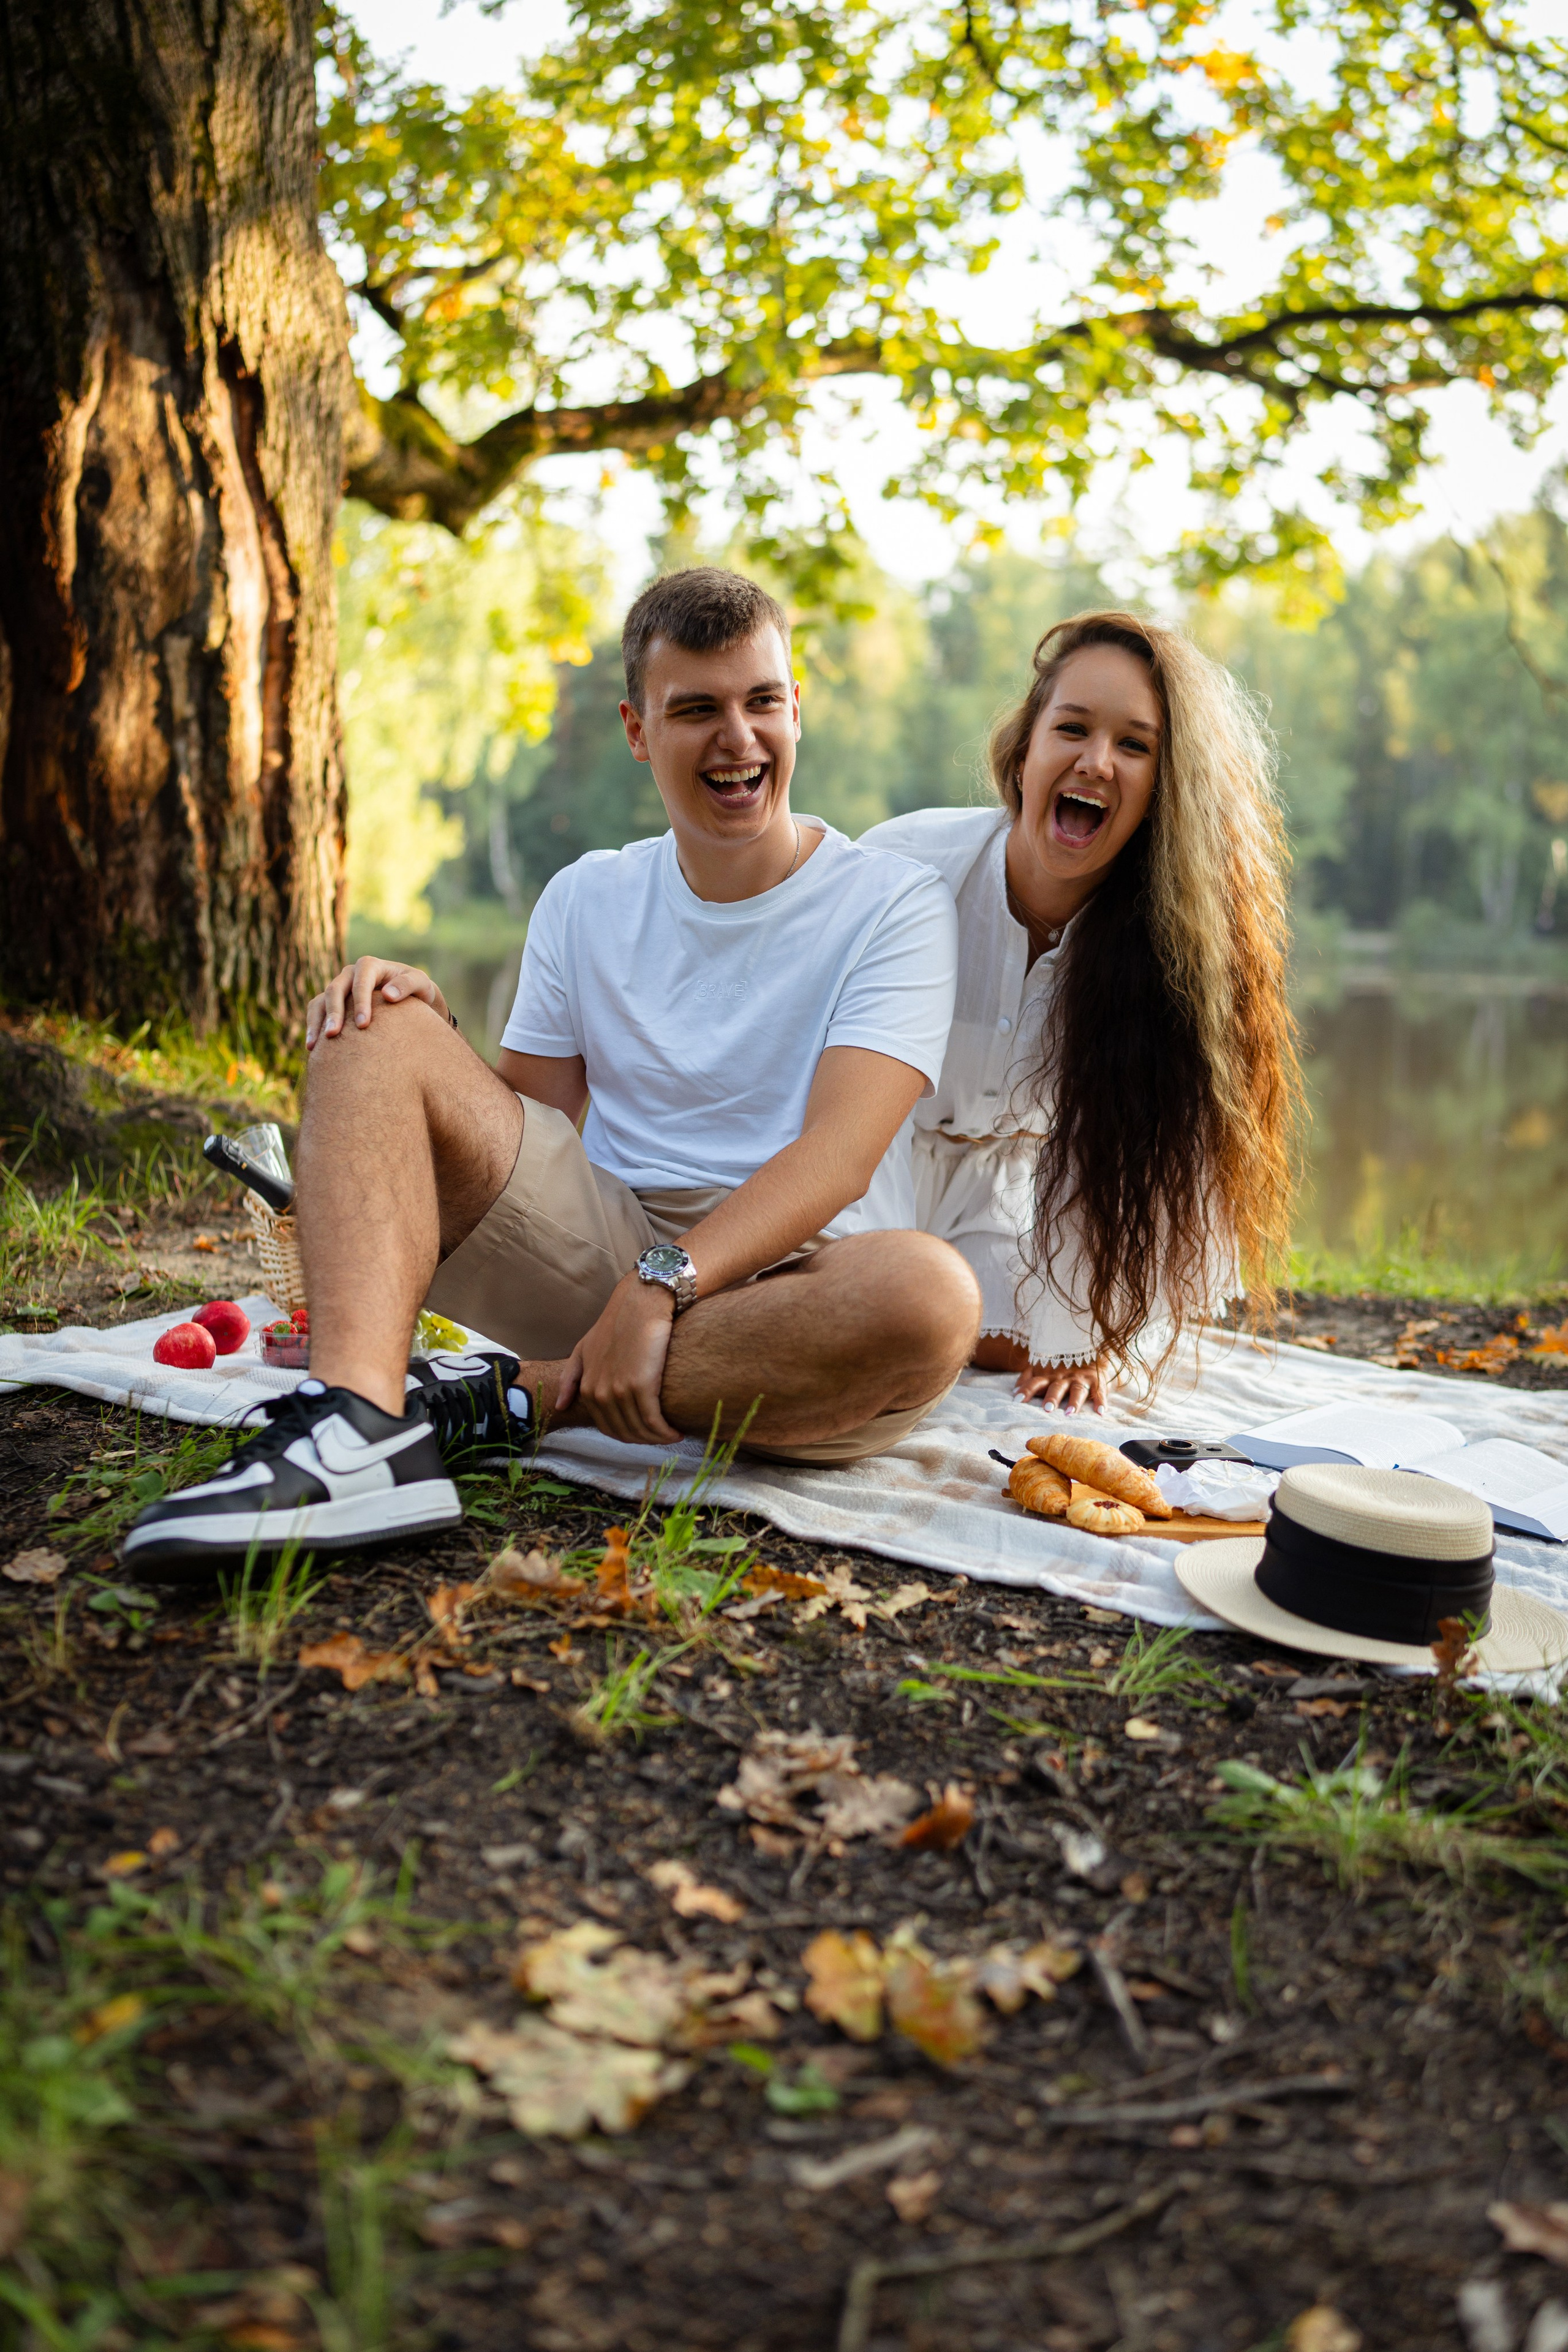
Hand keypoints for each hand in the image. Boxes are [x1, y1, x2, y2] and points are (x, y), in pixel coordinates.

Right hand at [306, 956, 449, 1048]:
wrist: (409, 999)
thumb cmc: (417, 990)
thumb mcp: (421, 984)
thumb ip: (408, 986)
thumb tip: (388, 996)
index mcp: (370, 966)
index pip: (361, 981)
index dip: (360, 1002)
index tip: (364, 1025)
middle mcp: (350, 974)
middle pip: (335, 989)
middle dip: (334, 1012)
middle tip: (333, 1035)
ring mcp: (339, 988)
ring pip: (320, 1001)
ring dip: (317, 1021)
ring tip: (315, 1045)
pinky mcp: (332, 1003)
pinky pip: (316, 1011)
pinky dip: (312, 1027)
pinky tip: (312, 1048)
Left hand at [556, 1273, 682, 1445]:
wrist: (641, 1302)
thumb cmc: (617, 1321)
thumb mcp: (585, 1347)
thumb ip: (571, 1377)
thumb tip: (560, 1406)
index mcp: (587, 1387)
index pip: (608, 1427)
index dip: (629, 1435)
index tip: (646, 1432)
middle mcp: (599, 1393)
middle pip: (625, 1433)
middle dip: (645, 1440)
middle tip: (663, 1436)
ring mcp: (619, 1391)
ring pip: (640, 1430)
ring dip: (658, 1439)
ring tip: (673, 1435)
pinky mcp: (641, 1386)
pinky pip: (653, 1421)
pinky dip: (666, 1432)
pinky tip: (676, 1432)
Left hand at [1015, 1356, 1106, 1413]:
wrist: (1088, 1349)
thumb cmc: (1061, 1364)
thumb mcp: (1042, 1367)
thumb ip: (1028, 1377)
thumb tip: (1013, 1391)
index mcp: (1049, 1375)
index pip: (1036, 1382)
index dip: (1027, 1389)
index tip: (1017, 1400)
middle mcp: (1064, 1377)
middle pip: (1057, 1387)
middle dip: (1052, 1398)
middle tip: (1046, 1409)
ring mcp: (1081, 1379)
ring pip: (1077, 1390)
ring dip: (1074, 1401)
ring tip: (1070, 1413)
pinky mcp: (1097, 1381)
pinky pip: (1100, 1391)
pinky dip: (1101, 1400)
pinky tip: (1100, 1411)